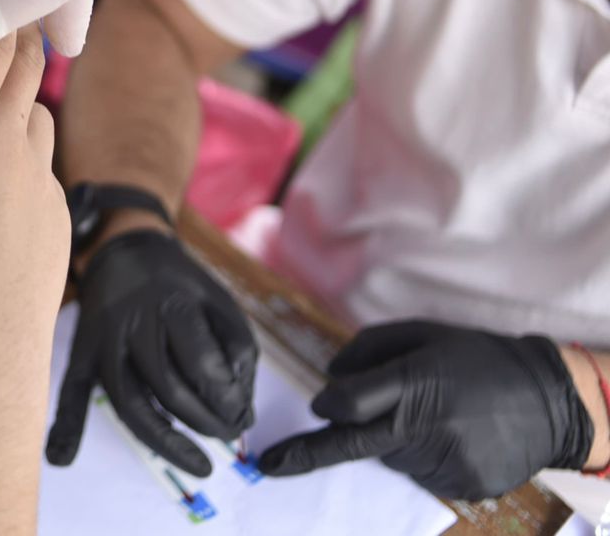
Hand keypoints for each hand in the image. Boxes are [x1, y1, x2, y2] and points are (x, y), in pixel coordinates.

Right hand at [46, 228, 255, 475]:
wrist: (123, 247)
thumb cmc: (179, 281)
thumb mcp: (218, 299)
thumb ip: (237, 351)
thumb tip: (243, 413)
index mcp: (172, 301)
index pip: (201, 362)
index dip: (226, 398)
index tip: (244, 417)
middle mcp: (132, 320)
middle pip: (167, 386)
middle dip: (204, 421)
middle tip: (228, 435)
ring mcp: (102, 338)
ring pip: (126, 398)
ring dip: (163, 440)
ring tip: (198, 464)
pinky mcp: (82, 349)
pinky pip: (71, 388)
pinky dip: (66, 423)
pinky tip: (61, 457)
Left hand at [259, 320, 595, 499]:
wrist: (549, 400)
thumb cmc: (476, 357)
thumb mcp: (423, 333)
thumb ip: (369, 348)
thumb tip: (330, 376)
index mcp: (415, 383)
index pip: (347, 403)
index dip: (330, 403)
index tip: (319, 406)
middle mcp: (425, 426)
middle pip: (352, 442)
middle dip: (306, 454)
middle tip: (268, 465)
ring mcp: (444, 461)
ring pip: (388, 455)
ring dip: (392, 438)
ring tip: (435, 415)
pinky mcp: (461, 485)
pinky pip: (419, 473)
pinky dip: (421, 456)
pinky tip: (450, 436)